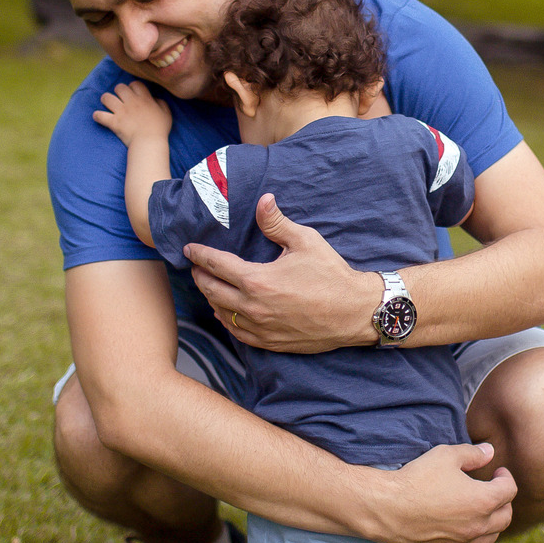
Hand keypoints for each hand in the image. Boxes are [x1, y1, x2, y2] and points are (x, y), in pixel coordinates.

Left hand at [93, 80, 172, 147]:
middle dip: (118, 91)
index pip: (135, 84)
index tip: (133, 93)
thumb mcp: (166, 114)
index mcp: (144, 99)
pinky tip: (99, 117)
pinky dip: (97, 116)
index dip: (132, 87)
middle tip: (120, 99)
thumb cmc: (160, 130)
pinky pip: (99, 115)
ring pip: (106, 97)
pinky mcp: (113, 122)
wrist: (149, 143)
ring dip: (106, 100)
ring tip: (108, 105)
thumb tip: (155, 99)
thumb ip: (161, 103)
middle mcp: (131, 102)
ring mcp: (121, 112)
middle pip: (119, 87)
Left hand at [185, 193, 378, 350]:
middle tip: (196, 267)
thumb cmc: (331, 275)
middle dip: (200, 277)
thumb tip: (263, 200)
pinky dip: (226, 320)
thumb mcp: (305, 241)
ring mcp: (260, 327)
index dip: (200, 255)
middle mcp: (253, 306)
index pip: (217, 265)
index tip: (189, 250)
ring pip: (222, 313)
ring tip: (208, 286)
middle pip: (212, 290)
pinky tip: (225, 313)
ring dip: (211, 299)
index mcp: (258, 280)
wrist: (354, 312)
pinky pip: (237, 333)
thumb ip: (277, 222)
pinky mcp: (270, 342)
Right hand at [373, 442, 514, 542]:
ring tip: (484, 513)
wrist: (387, 508)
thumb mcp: (446, 455)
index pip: (509, 490)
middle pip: (505, 517)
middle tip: (493, 491)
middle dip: (504, 502)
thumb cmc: (417, 479)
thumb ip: (472, 454)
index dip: (506, 478)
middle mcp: (479, 526)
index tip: (497, 472)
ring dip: (493, 525)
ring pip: (491, 538)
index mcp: (484, 500)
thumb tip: (489, 451)